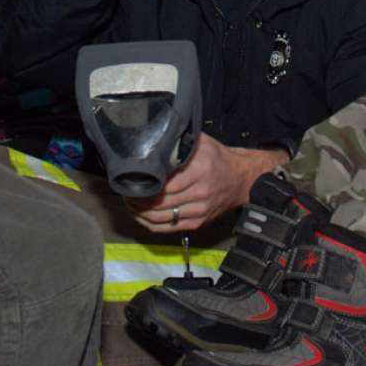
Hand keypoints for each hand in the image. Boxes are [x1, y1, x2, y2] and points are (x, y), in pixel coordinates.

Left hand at [124, 134, 288, 232]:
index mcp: (198, 170)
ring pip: (159, 218)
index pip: (162, 184)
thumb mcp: (200, 142)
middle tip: (124, 191)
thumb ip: (177, 141)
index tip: (129, 179)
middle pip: (158, 202)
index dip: (142, 185)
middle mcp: (199, 193)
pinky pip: (167, 228)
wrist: (241, 179)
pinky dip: (149, 224)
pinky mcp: (197, 223)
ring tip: (129, 203)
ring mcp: (198, 211)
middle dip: (136, 199)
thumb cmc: (218, 158)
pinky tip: (141, 215)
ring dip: (139, 212)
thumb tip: (151, 137)